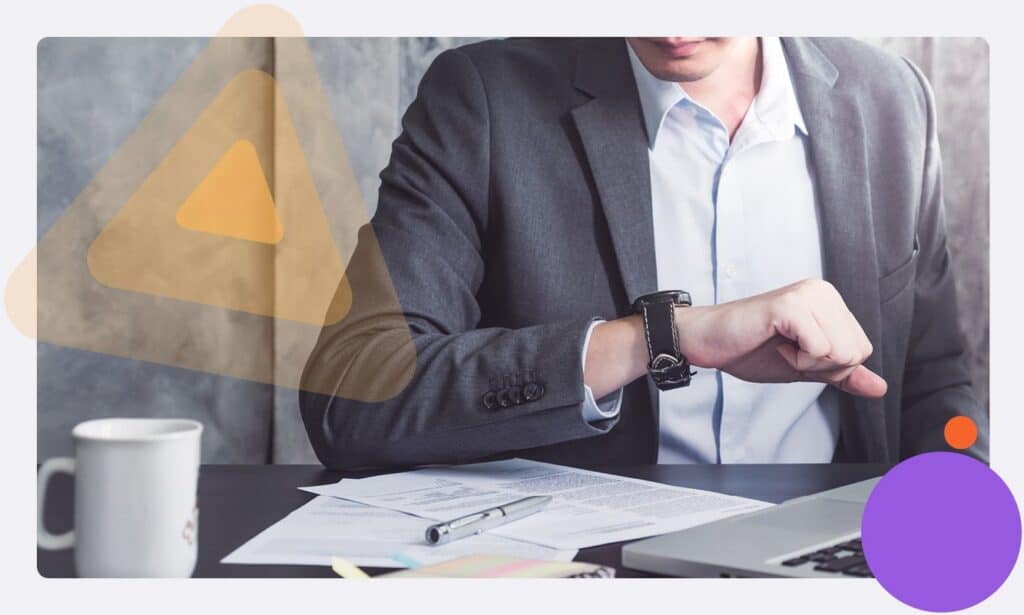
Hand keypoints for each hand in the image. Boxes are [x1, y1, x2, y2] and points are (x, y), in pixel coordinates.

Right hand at [675, 279, 887, 397]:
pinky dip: (797, 359)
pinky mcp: (791, 306)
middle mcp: (823, 291)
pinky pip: (820, 350)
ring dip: (807, 363)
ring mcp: (808, 295)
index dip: (829, 366)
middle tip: (786, 349)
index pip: (862, 350)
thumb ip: (843, 375)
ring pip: (841, 352)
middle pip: (856, 353)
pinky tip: (774, 343)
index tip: (795, 351)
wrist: (708, 342)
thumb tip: (879, 388)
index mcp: (830, 301)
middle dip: (820, 366)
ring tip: (780, 345)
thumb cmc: (750, 349)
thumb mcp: (805, 367)